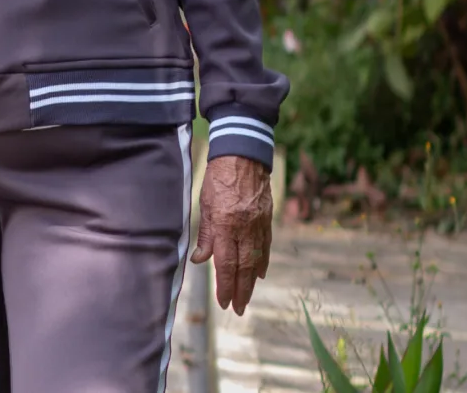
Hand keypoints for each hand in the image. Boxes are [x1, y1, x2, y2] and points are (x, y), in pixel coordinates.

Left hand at [190, 154, 273, 314]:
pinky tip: (260, 274)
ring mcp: (258, 225)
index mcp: (225, 224)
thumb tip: (199, 260)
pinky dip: (262, 262)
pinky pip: (265, 246)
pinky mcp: (267, 219)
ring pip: (256, 260)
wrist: (243, 156)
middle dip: (240, 291)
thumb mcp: (204, 204)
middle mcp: (244, 228)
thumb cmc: (217, 178)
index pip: (225, 263)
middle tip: (238, 309)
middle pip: (243, 267)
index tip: (224, 302)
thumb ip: (205, 234)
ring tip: (247, 298)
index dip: (225, 285)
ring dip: (251, 282)